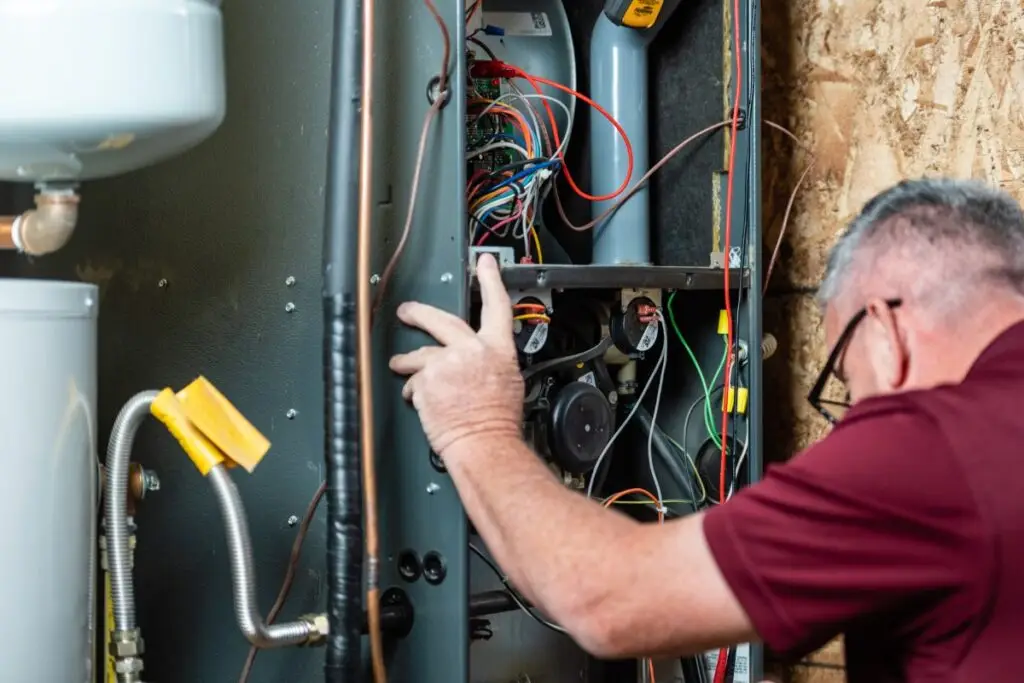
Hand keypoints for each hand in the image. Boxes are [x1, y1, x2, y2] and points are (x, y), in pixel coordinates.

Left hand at [389, 254, 523, 457]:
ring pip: (420, 354)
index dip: (490, 280)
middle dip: (419, 312)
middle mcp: (471, 350)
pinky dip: (414, 390)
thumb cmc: (497, 421)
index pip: (496, 306)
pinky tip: (421, 401)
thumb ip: (490, 362)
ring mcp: (445, 363)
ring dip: (407, 361)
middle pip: (440, 320)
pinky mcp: (426, 380)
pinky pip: (413, 381)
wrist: (484, 443)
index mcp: (497, 349)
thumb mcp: (508, 381)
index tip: (484, 263)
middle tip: (407, 310)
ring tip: (400, 365)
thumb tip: (479, 360)